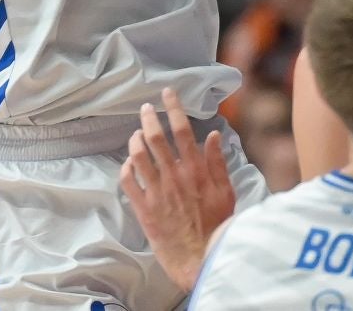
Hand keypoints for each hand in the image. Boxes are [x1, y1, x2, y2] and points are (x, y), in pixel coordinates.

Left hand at [120, 89, 235, 291]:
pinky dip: (126, 166)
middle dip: (148, 118)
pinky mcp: (143, 208)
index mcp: (196, 170)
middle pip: (155, 138)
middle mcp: (174, 176)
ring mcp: (156, 192)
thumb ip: (218, 163)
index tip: (168, 93)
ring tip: (136, 133)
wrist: (201, 258)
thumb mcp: (226, 192)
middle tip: (146, 108)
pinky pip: (127, 181)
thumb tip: (214, 136)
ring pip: (138, 155)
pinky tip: (129, 162)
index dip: (174, 108)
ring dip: (135, 139)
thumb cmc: (217, 227)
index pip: (182, 130)